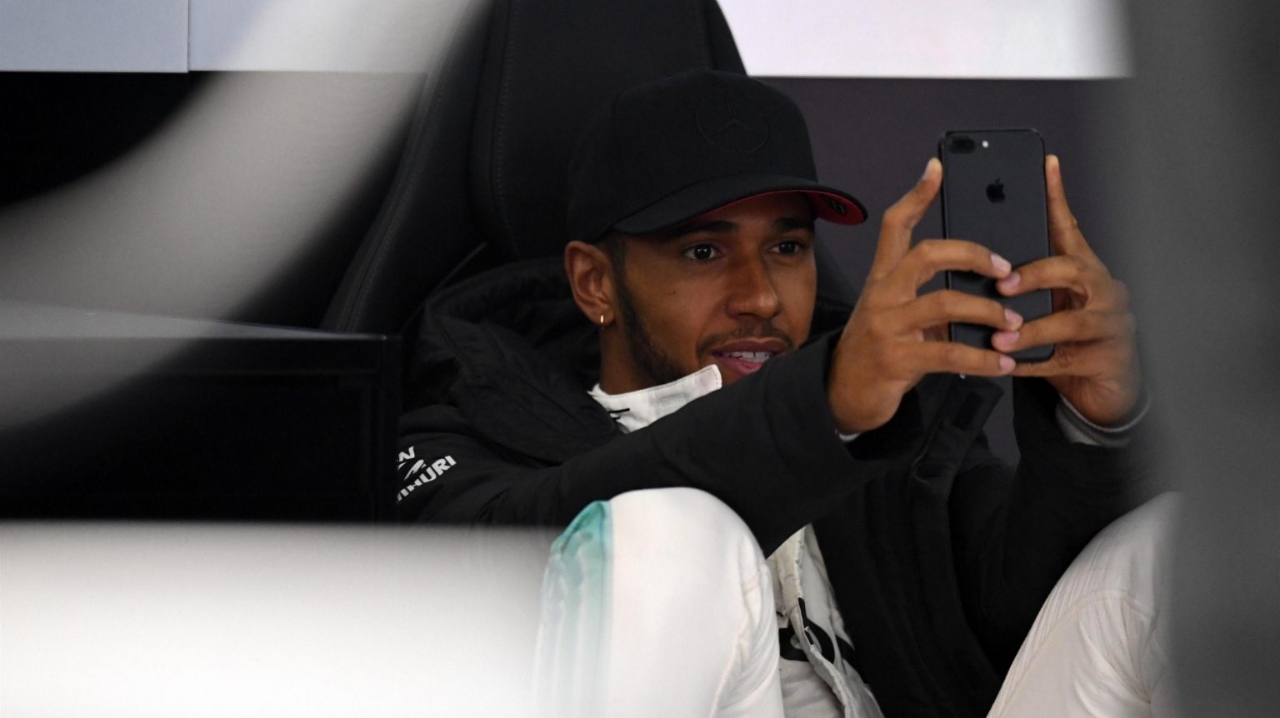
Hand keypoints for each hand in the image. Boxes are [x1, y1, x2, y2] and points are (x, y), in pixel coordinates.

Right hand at [827, 159, 1019, 433]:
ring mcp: (886, 326)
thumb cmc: (877, 350)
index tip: (938, 168)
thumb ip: (925, 293)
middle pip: (927, 255)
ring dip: (988, 312)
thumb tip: (977, 282)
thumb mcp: (893, 311)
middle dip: (974, 256)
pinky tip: (1003, 364)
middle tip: (1006, 270)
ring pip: (944, 303)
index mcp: (883, 279)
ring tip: (1014, 323)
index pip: (895, 225)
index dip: (917, 195)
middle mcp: (882, 295)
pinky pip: (948, 353)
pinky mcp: (896, 359)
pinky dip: (983, 359)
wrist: (842, 393)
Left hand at [991, 155, 1140, 425]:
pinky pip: (1064, 362)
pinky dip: (1033, 364)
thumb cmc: (1070, 342)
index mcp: (1086, 271)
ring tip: (999, 337)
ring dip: (1031, 329)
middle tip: (1002, 285)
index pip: (1070, 229)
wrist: (1104, 393)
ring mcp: (1112, 325)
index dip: (1057, 199)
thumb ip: (1029, 282)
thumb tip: (980, 261)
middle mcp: (1105, 291)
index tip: (1045, 166)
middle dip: (1036, 276)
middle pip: (1074, 270)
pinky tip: (1008, 365)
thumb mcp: (1051, 305)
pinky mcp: (1109, 360)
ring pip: (1072, 321)